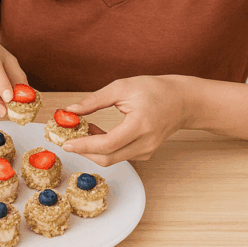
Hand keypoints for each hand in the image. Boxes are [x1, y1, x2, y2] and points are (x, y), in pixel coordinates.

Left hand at [61, 75, 190, 166]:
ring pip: (112, 159)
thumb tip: (70, 111)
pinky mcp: (145, 153)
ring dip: (92, 148)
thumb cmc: (154, 90)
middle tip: (67, 138)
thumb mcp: (122, 87)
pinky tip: (97, 133)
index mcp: (140, 125)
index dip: (83, 145)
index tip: (65, 142)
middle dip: (83, 150)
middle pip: (107, 157)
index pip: (107, 144)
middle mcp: (145, 143)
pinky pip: (119, 155)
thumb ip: (94, 100)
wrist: (182, 101)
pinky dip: (104, 148)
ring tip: (81, 129)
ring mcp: (146, 151)